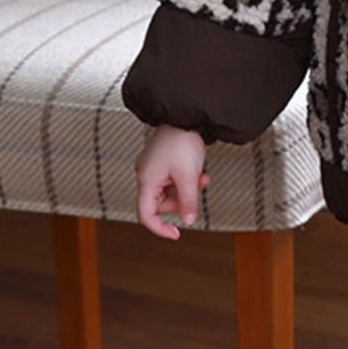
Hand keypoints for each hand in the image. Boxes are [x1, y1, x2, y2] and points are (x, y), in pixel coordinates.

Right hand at [135, 125, 209, 239]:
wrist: (186, 114)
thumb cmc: (183, 141)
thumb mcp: (188, 176)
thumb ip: (188, 201)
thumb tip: (188, 220)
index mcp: (146, 181)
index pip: (146, 215)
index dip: (159, 228)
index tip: (176, 234)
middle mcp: (146, 175)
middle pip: (162, 203)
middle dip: (182, 200)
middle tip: (198, 188)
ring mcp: (153, 167)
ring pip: (171, 191)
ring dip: (188, 189)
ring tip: (201, 176)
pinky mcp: (162, 161)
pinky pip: (173, 179)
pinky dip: (186, 179)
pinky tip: (198, 170)